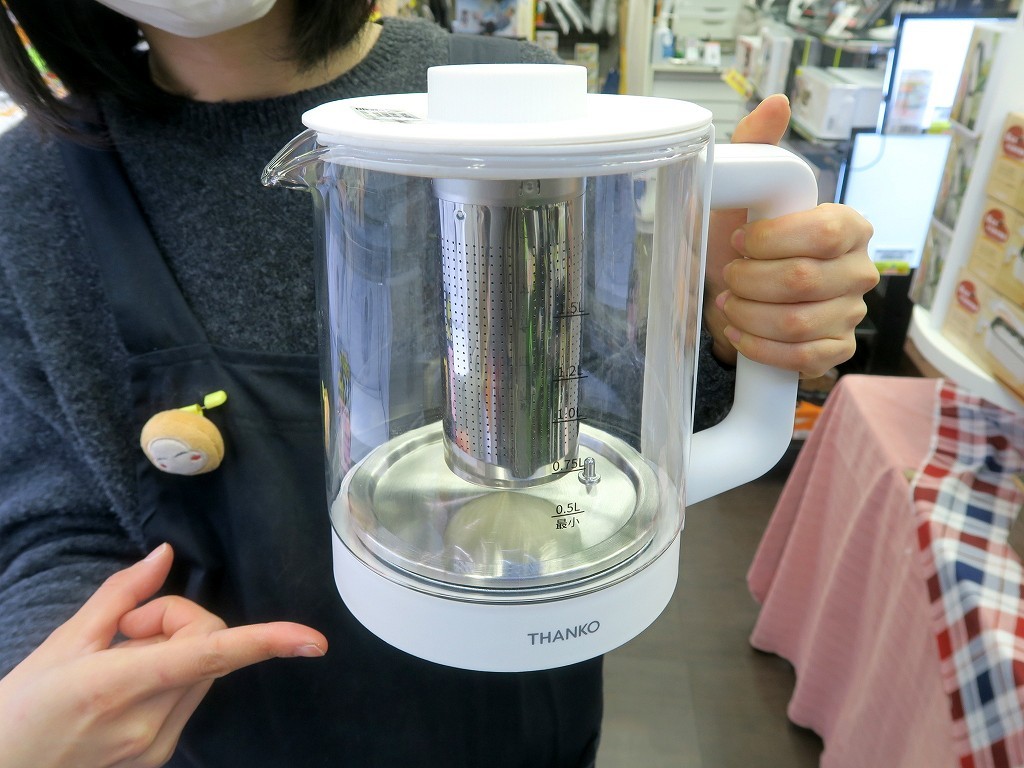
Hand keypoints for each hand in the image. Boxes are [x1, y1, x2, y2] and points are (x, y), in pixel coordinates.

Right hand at [0, 544, 326, 767]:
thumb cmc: (24, 704)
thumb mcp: (66, 641)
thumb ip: (124, 594)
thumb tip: (165, 555)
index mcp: (120, 685)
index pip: (210, 655)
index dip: (266, 642)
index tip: (311, 639)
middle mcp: (150, 721)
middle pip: (209, 646)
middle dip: (179, 622)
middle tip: (128, 630)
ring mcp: (157, 744)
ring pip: (205, 671)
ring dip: (176, 651)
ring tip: (121, 663)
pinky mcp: (160, 756)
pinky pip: (190, 695)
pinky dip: (171, 677)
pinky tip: (127, 688)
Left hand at [704, 94, 878, 377]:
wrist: (733, 294)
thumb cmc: (741, 239)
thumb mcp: (742, 192)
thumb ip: (757, 147)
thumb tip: (776, 103)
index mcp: (847, 225)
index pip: (823, 232)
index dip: (771, 242)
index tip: (737, 241)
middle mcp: (860, 269)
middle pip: (804, 282)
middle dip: (749, 281)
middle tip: (727, 275)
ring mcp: (852, 313)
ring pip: (799, 324)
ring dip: (748, 315)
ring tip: (728, 302)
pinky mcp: (837, 350)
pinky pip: (804, 360)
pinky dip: (761, 348)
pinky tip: (740, 333)